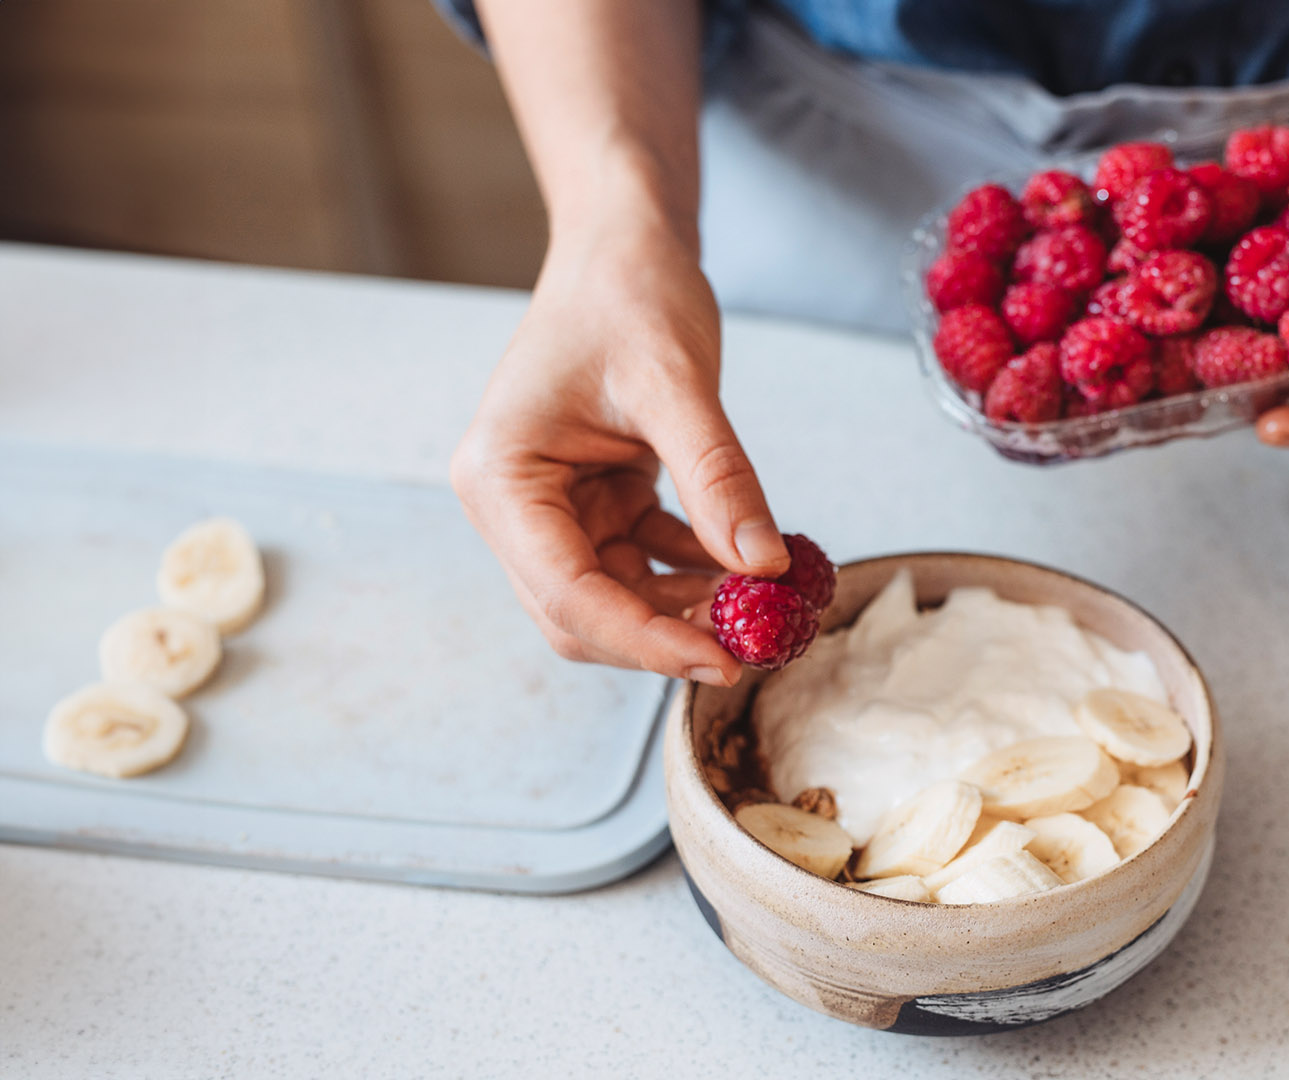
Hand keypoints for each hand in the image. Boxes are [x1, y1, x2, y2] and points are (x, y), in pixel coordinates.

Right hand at [451, 220, 786, 684]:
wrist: (623, 247)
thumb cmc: (629, 293)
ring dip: (689, 609)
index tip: (723, 660)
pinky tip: (752, 563)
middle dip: (667, 636)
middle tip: (757, 644)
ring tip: (768, 604)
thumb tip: (763, 567)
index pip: (566, 594)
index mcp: (500, 479)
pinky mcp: (598, 502)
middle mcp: (515, 505)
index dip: (644, 639)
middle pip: (583, 615)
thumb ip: (717, 477)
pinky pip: (646, 562)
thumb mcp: (676, 381)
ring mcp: (554, 508)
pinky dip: (696, 572)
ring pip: (620, 598)